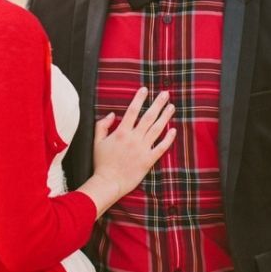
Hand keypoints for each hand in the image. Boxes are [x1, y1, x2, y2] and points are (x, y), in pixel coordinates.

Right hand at [82, 87, 175, 215]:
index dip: (139, 99)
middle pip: (148, 117)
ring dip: (165, 117)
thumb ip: (102, 125)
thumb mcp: (97, 142)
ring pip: (157, 129)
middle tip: (165, 94)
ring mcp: (142, 149)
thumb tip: (112, 114)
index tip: (145, 89)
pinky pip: (161, 148)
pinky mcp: (148, 160)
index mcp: (121, 132)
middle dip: (158, 104)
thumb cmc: (101, 163)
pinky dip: (168, 139)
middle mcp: (134, 138)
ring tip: (172, 107)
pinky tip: (173, 130)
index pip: (132, 111)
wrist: (108, 182)